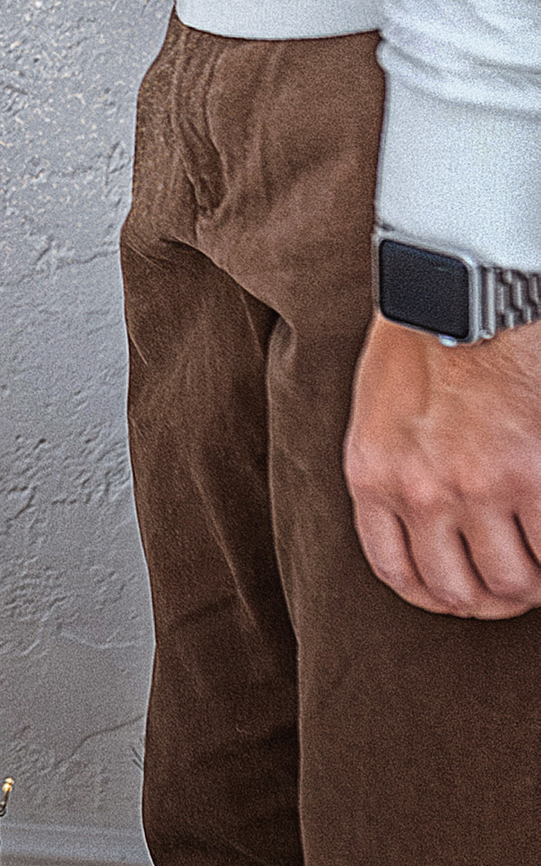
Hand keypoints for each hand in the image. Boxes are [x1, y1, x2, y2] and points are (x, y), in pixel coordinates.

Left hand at [346, 314, 540, 617]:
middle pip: (459, 591)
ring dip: (531, 577)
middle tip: (512, 580)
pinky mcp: (532, 477)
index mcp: (372, 476)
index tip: (459, 594)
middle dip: (489, 596)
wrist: (460, 299)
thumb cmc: (419, 348)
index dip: (435, 596)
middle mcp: (419, 490)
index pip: (397, 573)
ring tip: (535, 550)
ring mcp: (476, 487)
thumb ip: (392, 478)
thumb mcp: (378, 415)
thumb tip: (427, 538)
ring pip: (514, 582)